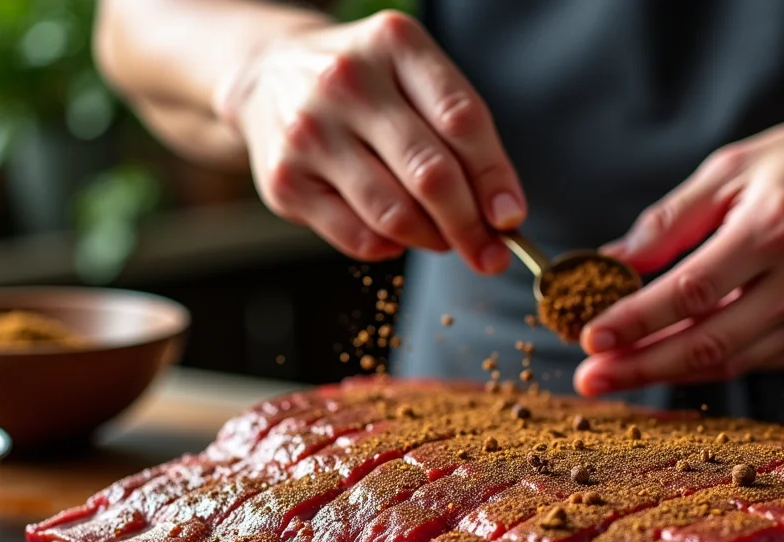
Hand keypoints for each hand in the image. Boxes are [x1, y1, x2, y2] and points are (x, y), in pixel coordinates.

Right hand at [214, 11, 523, 272]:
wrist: (271, 76)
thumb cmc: (366, 86)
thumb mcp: (415, 78)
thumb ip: (462, 133)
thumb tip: (502, 214)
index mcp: (394, 45)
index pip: (462, 120)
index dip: (494, 178)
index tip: (511, 218)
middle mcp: (346, 82)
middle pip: (430, 174)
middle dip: (470, 225)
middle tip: (490, 254)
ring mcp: (310, 132)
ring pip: (394, 214)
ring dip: (432, 239)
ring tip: (442, 238)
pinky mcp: (285, 181)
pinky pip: (357, 238)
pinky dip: (389, 247)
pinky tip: (395, 235)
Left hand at [574, 116, 783, 395]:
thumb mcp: (734, 167)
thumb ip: (671, 220)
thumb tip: (611, 263)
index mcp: (775, 230)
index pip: (691, 292)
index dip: (635, 320)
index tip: (589, 337)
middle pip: (707, 344)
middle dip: (640, 366)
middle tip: (589, 380)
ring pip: (731, 362)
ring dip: (667, 372)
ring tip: (616, 373)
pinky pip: (757, 360)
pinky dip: (711, 363)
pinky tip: (671, 359)